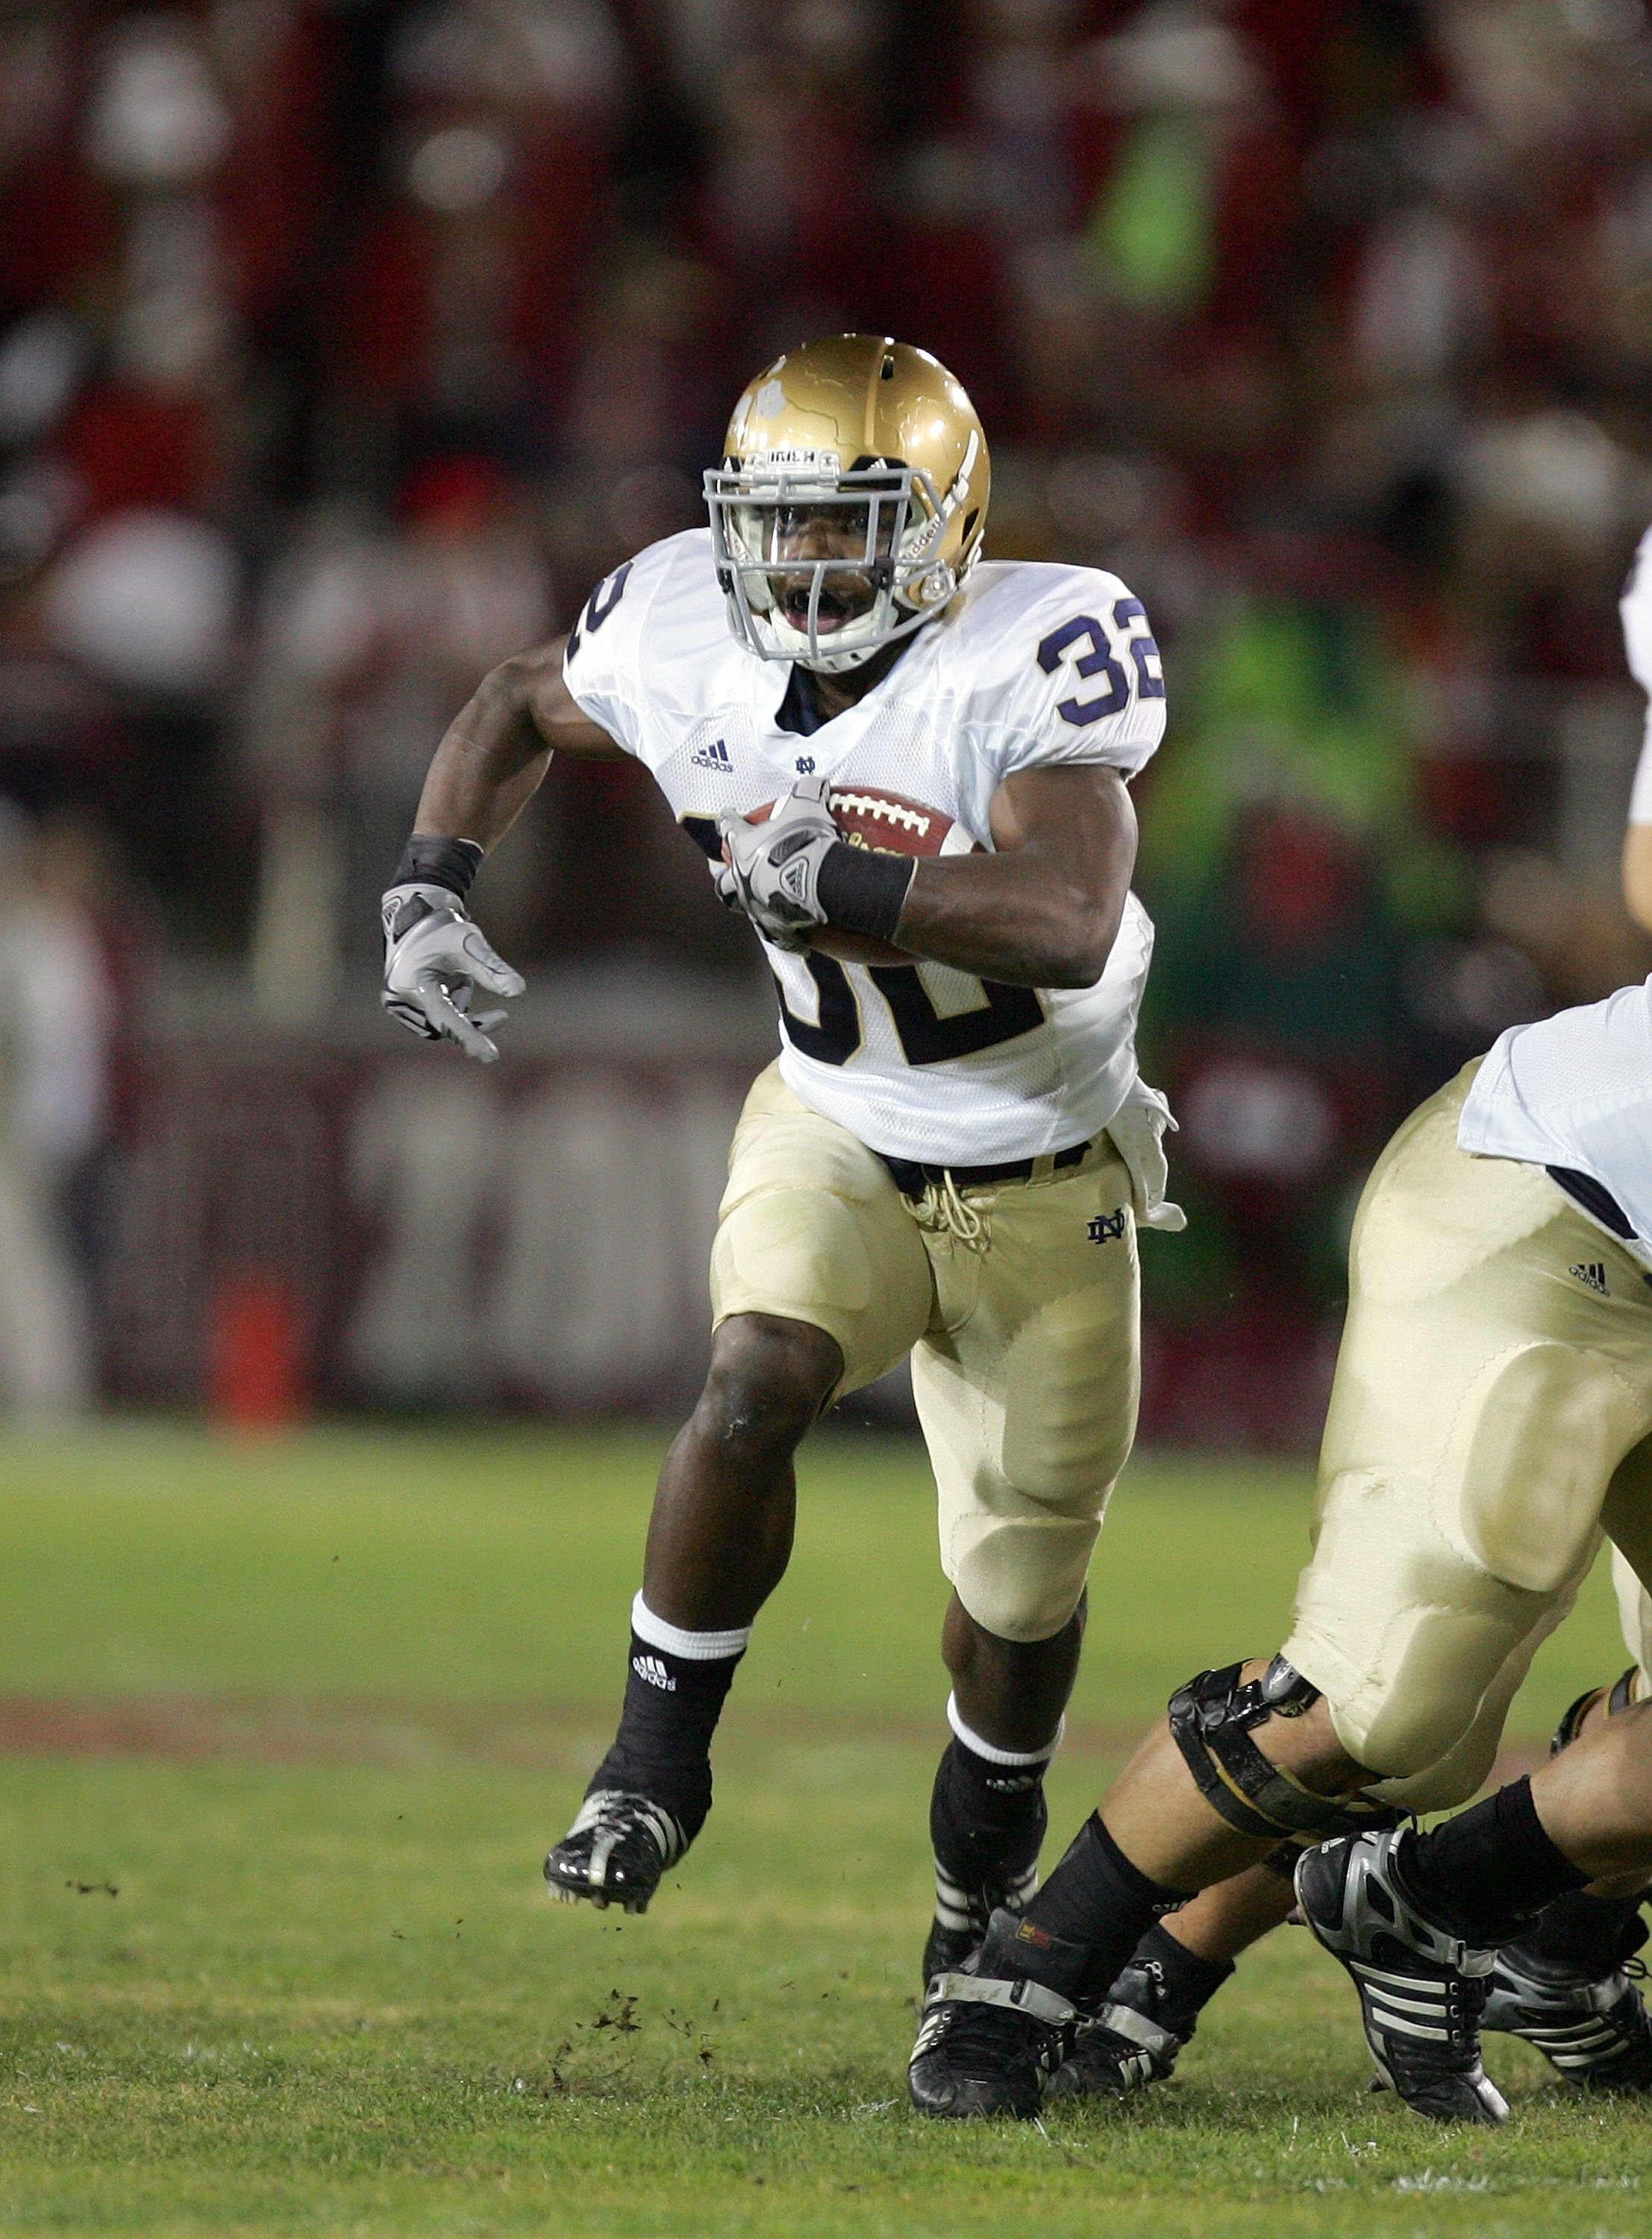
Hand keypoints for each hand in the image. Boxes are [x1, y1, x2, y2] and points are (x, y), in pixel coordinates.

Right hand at [380, 883, 524, 1062]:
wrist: (416, 920)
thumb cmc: (444, 929)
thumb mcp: (471, 944)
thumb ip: (493, 968)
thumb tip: (519, 991)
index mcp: (412, 982)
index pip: (445, 1017)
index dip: (469, 1036)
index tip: (491, 1055)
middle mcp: (398, 998)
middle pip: (444, 1026)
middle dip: (472, 1022)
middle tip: (502, 1017)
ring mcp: (397, 1005)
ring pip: (440, 1026)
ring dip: (461, 1012)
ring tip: (462, 980)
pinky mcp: (402, 1007)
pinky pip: (435, 1021)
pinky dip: (452, 1010)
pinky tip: (458, 986)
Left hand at [715, 776, 839, 950]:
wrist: (819, 882)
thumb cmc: (804, 840)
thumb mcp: (807, 805)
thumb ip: (807, 789)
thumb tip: (815, 781)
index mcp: (745, 847)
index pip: (729, 827)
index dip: (728, 819)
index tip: (726, 815)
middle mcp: (742, 879)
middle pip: (722, 881)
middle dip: (721, 876)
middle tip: (725, 872)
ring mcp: (756, 906)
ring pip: (741, 909)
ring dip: (746, 904)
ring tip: (755, 903)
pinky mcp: (775, 928)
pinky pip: (778, 934)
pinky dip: (785, 934)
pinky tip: (793, 937)